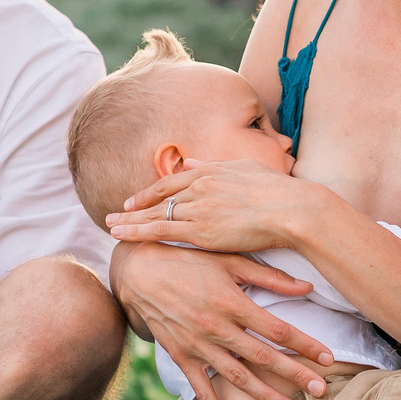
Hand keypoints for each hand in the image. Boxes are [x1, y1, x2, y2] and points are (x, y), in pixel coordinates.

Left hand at [105, 160, 322, 253]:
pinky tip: (125, 239)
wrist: (289, 208)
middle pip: (156, 200)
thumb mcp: (243, 168)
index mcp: (208, 173)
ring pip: (155, 216)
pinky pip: (163, 232)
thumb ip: (213, 165)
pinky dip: (141, 234)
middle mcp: (197, 188)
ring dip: (130, 223)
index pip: (169, 183)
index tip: (132, 201)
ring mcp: (197, 210)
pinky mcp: (202, 232)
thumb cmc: (277, 191)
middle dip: (132, 209)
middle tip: (111, 217)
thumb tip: (190, 160)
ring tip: (111, 230)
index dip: (148, 193)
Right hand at [108, 240, 331, 399]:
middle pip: (263, 357)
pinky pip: (201, 389)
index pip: (278, 329)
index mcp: (232, 302)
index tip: (329, 358)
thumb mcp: (229, 259)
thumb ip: (269, 275)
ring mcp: (198, 345)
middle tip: (322, 390)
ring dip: (264, 396)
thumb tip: (308, 286)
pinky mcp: (181, 357)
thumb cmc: (189, 260)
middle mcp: (216, 327)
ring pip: (237, 377)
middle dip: (295, 374)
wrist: (139, 270)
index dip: (306, 344)